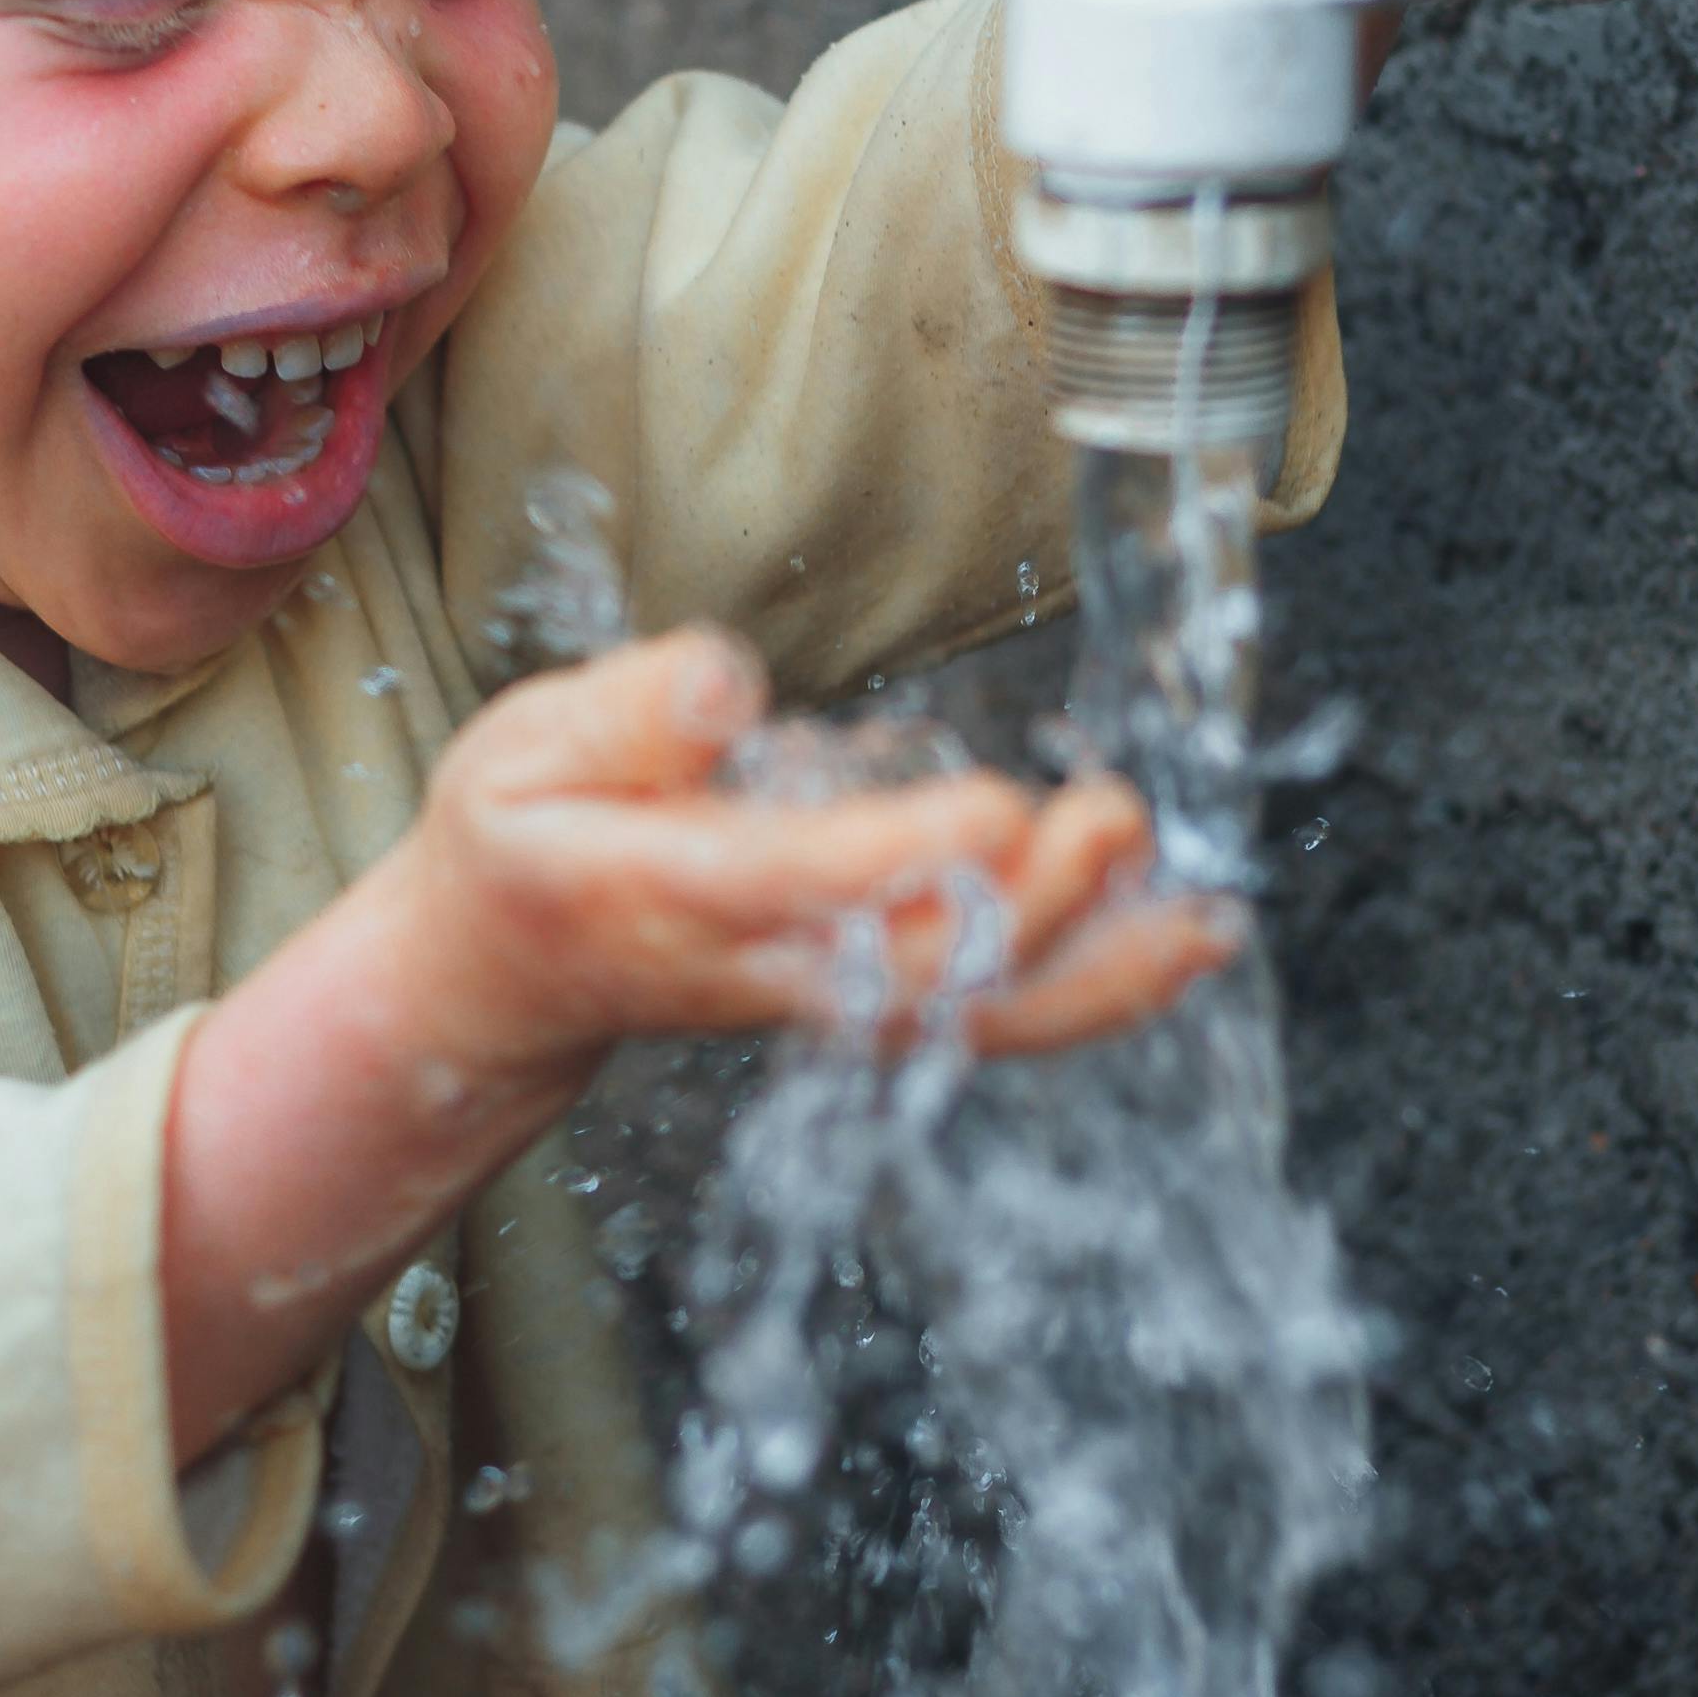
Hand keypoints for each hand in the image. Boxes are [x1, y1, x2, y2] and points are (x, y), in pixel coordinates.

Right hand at [377, 628, 1216, 1083]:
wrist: (497, 979)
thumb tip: (727, 678)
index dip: (899, 856)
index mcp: (666, 892)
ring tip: (1199, 918)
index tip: (996, 806)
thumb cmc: (519, 844)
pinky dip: (1087, 989)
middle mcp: (756, 966)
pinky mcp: (858, 1005)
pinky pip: (981, 1017)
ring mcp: (815, 1001)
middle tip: (1116, 820)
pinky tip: (1174, 939)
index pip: (794, 883)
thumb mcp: (520, 749)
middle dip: (1028, 913)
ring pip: (964, 1017)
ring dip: (1090, 977)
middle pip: (908, 971)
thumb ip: (625, 715)